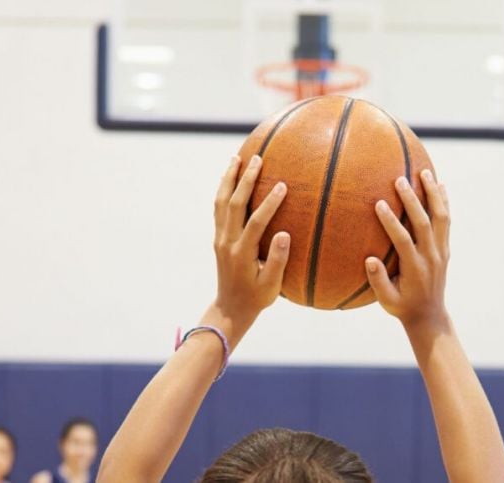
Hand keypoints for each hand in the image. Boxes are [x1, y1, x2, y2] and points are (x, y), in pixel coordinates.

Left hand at [212, 155, 289, 330]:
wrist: (230, 308)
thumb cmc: (256, 298)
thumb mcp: (271, 286)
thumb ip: (278, 261)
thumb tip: (284, 234)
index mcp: (241, 253)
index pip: (255, 222)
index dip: (269, 203)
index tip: (282, 186)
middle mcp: (227, 242)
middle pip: (233, 204)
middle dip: (245, 180)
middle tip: (256, 159)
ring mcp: (220, 238)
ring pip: (221, 202)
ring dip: (228, 179)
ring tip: (236, 158)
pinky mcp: (218, 237)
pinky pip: (218, 208)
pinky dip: (223, 190)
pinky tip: (230, 178)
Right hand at [365, 169, 449, 328]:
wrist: (430, 315)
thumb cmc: (402, 307)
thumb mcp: (387, 301)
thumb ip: (378, 281)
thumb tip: (369, 259)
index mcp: (415, 269)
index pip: (404, 241)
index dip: (392, 222)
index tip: (379, 204)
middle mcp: (431, 257)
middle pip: (425, 223)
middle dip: (413, 200)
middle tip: (400, 180)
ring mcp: (441, 251)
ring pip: (441, 218)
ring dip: (433, 194)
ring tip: (425, 172)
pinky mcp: (445, 248)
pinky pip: (447, 221)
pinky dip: (444, 202)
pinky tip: (440, 185)